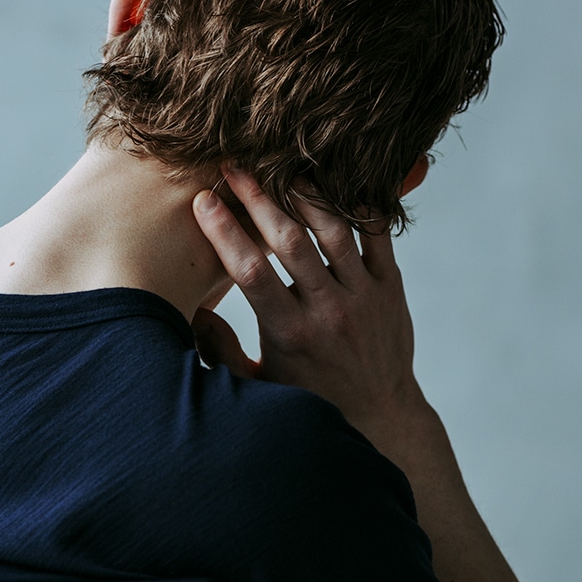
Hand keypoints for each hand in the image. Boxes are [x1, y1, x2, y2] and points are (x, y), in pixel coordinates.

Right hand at [192, 169, 425, 447]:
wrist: (379, 415)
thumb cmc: (312, 399)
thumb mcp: (259, 386)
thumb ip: (222, 352)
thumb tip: (191, 313)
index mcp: (290, 334)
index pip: (251, 272)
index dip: (223, 232)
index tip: (203, 201)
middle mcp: (328, 312)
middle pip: (290, 241)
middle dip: (257, 198)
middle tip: (235, 166)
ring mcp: (364, 297)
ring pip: (334, 230)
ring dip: (304, 194)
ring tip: (281, 168)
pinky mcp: (390, 288)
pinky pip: (376, 235)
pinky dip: (357, 205)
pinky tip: (335, 184)